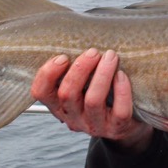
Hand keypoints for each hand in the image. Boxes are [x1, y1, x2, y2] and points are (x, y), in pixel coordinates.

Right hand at [31, 48, 153, 153]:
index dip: (48, 73)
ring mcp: (95, 125)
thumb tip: (76, 38)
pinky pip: (119, 111)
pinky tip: (122, 75)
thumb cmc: (102, 96)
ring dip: (102, 74)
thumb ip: (74, 70)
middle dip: (80, 68)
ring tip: (111, 56)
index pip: (41, 92)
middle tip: (93, 52)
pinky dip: (121, 90)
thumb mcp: (81, 86)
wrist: (127, 125)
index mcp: (59, 106)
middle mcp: (73, 118)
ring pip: (92, 100)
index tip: (63, 57)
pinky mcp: (117, 128)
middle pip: (67, 94)